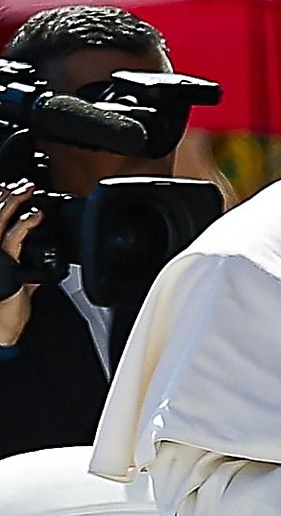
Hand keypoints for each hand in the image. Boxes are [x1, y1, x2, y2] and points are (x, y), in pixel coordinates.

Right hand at [0, 180, 43, 347]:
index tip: (8, 187)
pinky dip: (24, 226)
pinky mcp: (3, 267)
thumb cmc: (6, 310)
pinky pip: (12, 241)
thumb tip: (40, 265)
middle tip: (24, 184)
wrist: (1, 330)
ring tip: (28, 190)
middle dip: (6, 195)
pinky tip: (36, 216)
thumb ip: (24, 270)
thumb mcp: (17, 285)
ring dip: (13, 202)